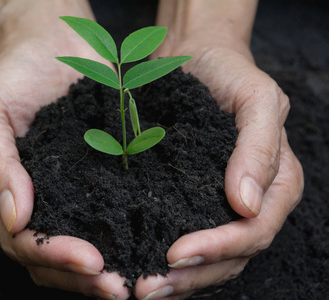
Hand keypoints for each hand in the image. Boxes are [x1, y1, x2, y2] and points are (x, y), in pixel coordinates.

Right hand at [0, 1, 128, 297]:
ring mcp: (59, 197)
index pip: (20, 239)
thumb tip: (15, 218)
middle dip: (78, 276)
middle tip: (118, 286)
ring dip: (97, 273)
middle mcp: (26, 203)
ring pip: (70, 252)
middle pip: (44, 256)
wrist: (50, 44)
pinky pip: (100, 221)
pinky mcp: (89, 185)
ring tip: (132, 283)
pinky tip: (140, 252)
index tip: (92, 262)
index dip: (52, 255)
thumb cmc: (13, 74)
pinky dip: (117, 242)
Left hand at [134, 6, 303, 298]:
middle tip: (149, 288)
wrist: (196, 57)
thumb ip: (259, 148)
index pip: (253, 232)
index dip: (218, 248)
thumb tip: (247, 205)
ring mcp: (218, 205)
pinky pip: (183, 237)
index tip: (176, 252)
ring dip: (176, 279)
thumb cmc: (230, 73)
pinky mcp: (188, 200)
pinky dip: (164, 258)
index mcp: (276, 184)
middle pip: (230, 257)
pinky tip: (138, 264)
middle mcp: (250, 204)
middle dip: (192, 276)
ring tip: (140, 288)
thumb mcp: (257, 99)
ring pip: (207, 260)